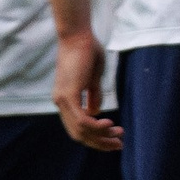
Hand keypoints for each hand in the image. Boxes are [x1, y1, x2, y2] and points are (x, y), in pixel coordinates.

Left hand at [52, 29, 122, 150]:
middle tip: (119, 144)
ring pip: (81, 130)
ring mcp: (62, 100)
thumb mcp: (92, 77)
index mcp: (65, 99)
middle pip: (79, 134)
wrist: (78, 35)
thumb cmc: (86, 51)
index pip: (78, 127)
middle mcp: (60, 102)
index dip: (96, 136)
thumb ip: (93, 93)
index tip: (115, 137)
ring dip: (102, 136)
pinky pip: (82, 120)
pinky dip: (96, 126)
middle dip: (100, 142)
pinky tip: (110, 124)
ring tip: (119, 134)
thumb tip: (95, 112)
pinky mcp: (68, 95)